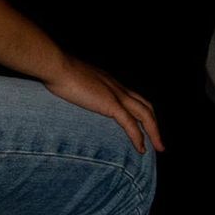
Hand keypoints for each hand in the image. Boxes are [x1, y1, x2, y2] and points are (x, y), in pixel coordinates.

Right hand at [43, 53, 162, 152]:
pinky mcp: (111, 104)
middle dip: (154, 124)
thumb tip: (70, 93)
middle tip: (158, 141)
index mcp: (108, 81)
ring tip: (158, 148)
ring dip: (154, 133)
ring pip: (145, 115)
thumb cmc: (56, 70)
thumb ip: (77, 86)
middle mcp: (117, 86)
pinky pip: (131, 124)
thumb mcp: (72, 78)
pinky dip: (138, 137)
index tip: (141, 125)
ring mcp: (116, 94)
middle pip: (145, 106)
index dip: (140, 111)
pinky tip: (141, 149)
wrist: (56, 65)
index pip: (132, 97)